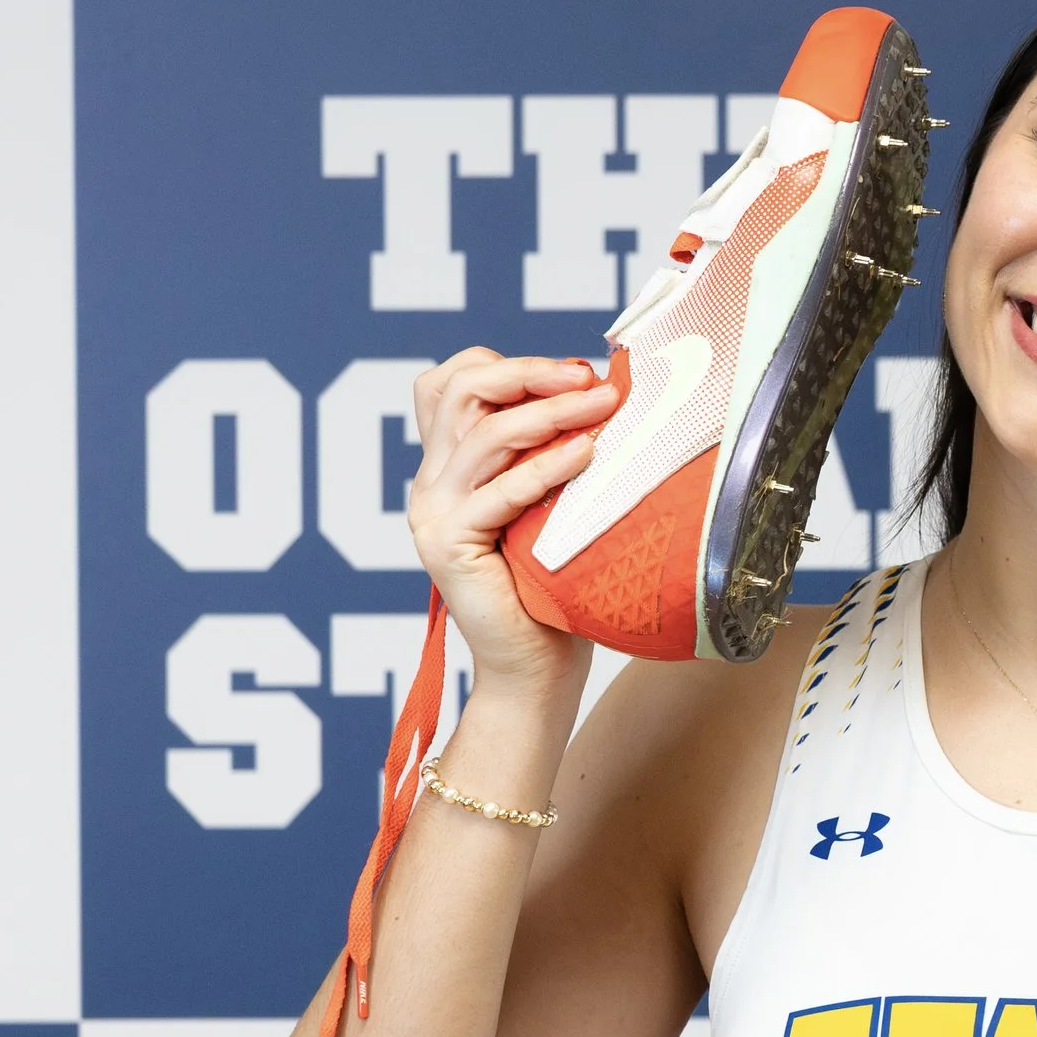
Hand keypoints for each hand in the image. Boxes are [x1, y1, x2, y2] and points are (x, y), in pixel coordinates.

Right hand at [406, 350, 621, 703]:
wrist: (536, 669)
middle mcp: (432, 482)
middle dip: (528, 374)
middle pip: (459, 392)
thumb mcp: (554, 504)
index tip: (575, 372)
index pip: (452, 382)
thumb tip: (605, 395)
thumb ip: (554, 454)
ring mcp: (434, 513)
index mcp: (450, 465)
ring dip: (549, 413)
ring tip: (603, 406)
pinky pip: (497, 493)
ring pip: (481, 435)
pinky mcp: (448, 546)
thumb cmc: (557, 588)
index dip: (511, 367)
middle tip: (590, 378)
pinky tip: (586, 455)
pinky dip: (544, 468)